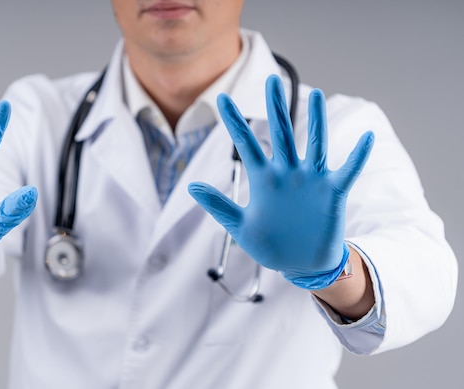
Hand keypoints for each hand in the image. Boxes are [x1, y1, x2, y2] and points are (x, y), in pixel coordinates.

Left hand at [188, 75, 373, 289]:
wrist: (300, 264)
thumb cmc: (271, 245)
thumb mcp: (240, 226)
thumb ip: (218, 205)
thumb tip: (191, 187)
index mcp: (264, 179)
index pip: (246, 144)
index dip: (234, 122)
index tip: (220, 99)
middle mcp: (288, 173)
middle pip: (282, 133)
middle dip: (276, 107)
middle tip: (273, 80)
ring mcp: (311, 180)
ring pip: (315, 144)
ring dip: (316, 121)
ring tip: (315, 95)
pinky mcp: (332, 192)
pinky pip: (347, 171)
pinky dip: (357, 156)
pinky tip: (366, 138)